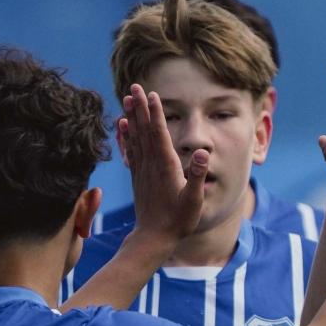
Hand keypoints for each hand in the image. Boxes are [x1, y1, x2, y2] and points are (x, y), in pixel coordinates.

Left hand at [118, 84, 208, 245]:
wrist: (153, 238)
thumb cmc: (178, 221)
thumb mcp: (193, 201)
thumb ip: (197, 175)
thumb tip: (202, 152)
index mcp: (166, 167)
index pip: (159, 134)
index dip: (155, 113)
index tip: (151, 94)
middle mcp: (151, 165)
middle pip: (144, 130)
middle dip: (139, 107)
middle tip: (134, 86)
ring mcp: (142, 170)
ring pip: (135, 137)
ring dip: (132, 116)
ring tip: (126, 98)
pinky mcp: (137, 177)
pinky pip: (131, 150)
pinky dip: (126, 135)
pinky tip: (123, 125)